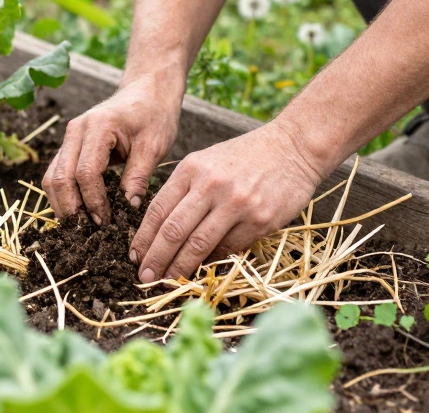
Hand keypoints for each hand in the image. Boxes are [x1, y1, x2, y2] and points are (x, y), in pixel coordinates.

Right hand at [41, 75, 181, 224]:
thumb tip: (128, 209)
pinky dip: (64, 195)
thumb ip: (139, 176)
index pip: (85, 173)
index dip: (93, 202)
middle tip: (89, 233)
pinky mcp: (70, 146)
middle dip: (72, 209)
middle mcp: (75, 131)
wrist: (146, 91)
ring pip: (52, 178)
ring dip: (63, 205)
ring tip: (82, 228)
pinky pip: (57, 174)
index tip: (107, 223)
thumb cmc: (153, 115)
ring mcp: (69, 138)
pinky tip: (79, 212)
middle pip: (59, 178)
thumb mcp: (154, 145)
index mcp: (97, 127)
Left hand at [128, 120, 324, 282]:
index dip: (144, 237)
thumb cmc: (245, 157)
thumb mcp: (207, 161)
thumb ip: (185, 191)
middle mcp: (211, 185)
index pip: (158, 209)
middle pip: (174, 231)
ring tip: (167, 281)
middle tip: (145, 277)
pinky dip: (213, 261)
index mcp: (192, 168)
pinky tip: (203, 268)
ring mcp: (237, 204)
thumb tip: (162, 233)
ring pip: (199, 245)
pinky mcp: (260, 220)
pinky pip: (229, 248)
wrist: (293, 148)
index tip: (135, 256)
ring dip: (180, 268)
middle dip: (156, 258)